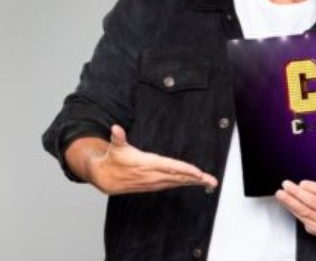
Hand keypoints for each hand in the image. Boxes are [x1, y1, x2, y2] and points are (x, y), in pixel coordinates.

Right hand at [79, 125, 217, 194]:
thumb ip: (118, 137)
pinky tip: (194, 183)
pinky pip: (172, 185)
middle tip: (211, 180)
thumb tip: (116, 128)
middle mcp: (152, 175)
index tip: (197, 172)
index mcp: (146, 164)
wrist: (105, 178)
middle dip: (195, 178)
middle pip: (178, 177)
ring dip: (193, 182)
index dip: (184, 170)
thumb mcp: (115, 146)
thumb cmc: (113, 159)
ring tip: (208, 182)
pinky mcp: (153, 186)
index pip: (169, 167)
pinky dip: (185, 184)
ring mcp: (154, 182)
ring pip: (177, 182)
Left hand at [275, 180, 315, 241]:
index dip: (313, 187)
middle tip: (286, 185)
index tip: (302, 183)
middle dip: (297, 193)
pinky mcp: (315, 229)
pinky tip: (285, 202)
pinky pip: (301, 218)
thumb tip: (302, 182)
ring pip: (304, 211)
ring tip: (281, 194)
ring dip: (290, 201)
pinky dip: (291, 209)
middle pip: (313, 202)